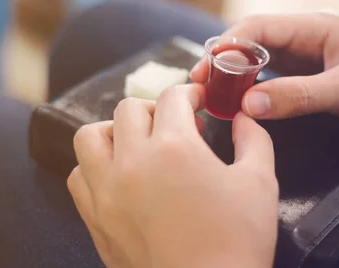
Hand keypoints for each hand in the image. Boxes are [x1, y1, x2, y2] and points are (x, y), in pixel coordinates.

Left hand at [67, 84, 278, 267]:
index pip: (172, 98)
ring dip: (114, 131)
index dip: (189, 93)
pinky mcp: (96, 218)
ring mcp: (108, 191)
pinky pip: (79, 176)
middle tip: (175, 125)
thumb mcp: (259, 183)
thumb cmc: (235, 244)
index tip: (197, 101)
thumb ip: (254, 140)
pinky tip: (118, 176)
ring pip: (90, 137)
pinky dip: (94, 167)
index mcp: (175, 148)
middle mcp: (133, 162)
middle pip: (129, 109)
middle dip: (155, 109)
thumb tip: (243, 119)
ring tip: (137, 144)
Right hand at [191, 13, 338, 142]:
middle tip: (199, 84)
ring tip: (211, 93)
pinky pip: (270, 77)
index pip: (258, 27)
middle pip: (252, 40)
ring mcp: (305, 56)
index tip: (206, 68)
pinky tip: (238, 100)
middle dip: (224, 60)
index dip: (228, 45)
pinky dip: (250, 86)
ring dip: (234, 74)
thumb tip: (247, 103)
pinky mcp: (307, 76)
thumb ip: (298, 95)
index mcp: (314, 26)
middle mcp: (306, 37)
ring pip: (258, 59)